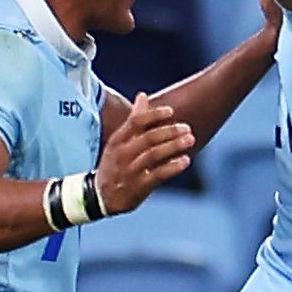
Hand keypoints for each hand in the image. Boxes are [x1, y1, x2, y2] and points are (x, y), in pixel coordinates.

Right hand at [95, 93, 194, 213]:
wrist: (101, 197)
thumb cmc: (115, 164)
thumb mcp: (119, 141)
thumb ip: (134, 120)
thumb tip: (142, 95)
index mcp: (118, 140)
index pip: (135, 122)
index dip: (154, 115)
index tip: (171, 111)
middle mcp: (122, 154)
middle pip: (148, 138)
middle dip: (169, 131)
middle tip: (187, 128)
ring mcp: (130, 171)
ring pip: (153, 155)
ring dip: (174, 146)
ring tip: (190, 140)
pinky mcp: (138, 186)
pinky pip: (157, 175)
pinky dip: (172, 167)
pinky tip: (185, 161)